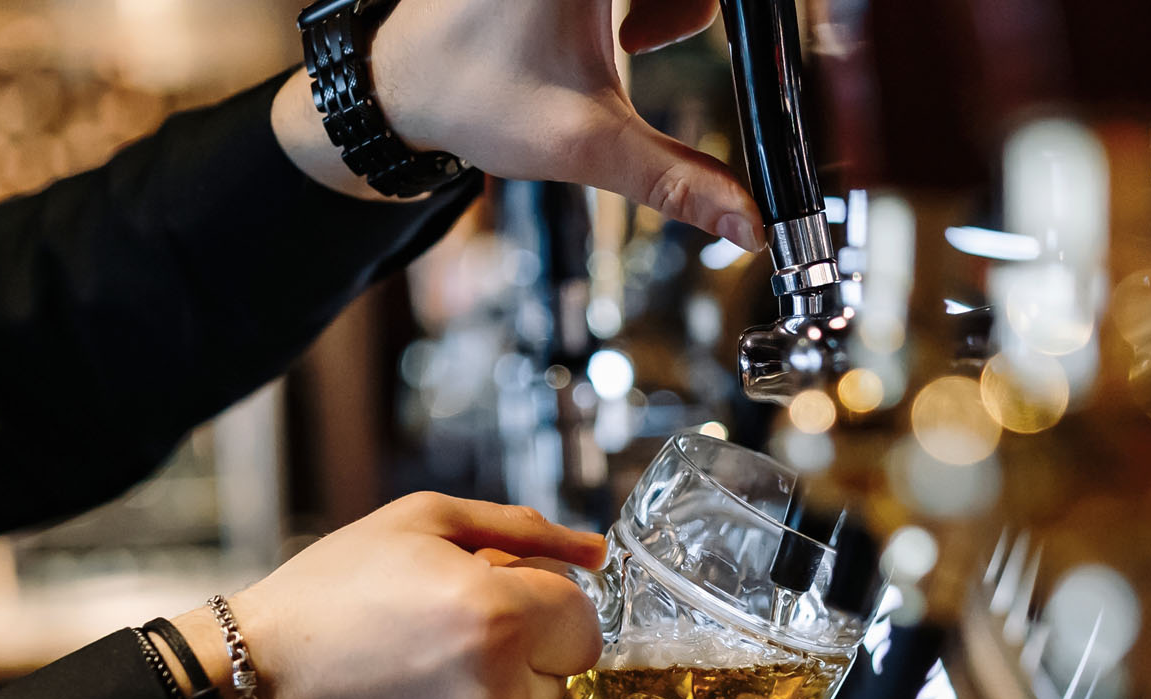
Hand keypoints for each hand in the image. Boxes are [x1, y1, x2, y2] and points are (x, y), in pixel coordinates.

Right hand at [170, 494, 606, 698]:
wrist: (240, 691)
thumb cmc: (329, 597)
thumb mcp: (419, 526)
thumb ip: (522, 530)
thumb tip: (595, 554)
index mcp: (501, 615)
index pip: (584, 625)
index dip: (537, 614)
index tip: (486, 613)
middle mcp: (501, 692)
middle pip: (557, 679)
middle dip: (515, 662)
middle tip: (433, 652)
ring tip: (408, 695)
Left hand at [270, 0, 762, 251]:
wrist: (402, 85)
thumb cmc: (472, 95)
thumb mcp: (586, 143)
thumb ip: (678, 183)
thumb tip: (749, 224)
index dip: (704, 15)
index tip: (698, 47)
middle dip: (693, 9)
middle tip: (645, 45)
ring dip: (675, 1)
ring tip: (634, 43)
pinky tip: (622, 31)